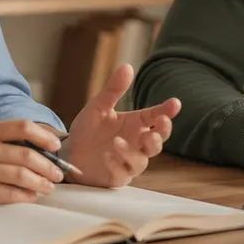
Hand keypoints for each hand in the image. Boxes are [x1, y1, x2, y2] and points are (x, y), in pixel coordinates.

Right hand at [0, 119, 65, 207]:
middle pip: (27, 154)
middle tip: (59, 174)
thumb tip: (31, 144)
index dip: (45, 137)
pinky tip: (32, 197)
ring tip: (49, 187)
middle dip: (49, 165)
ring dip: (41, 182)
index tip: (57, 146)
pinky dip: (24, 196)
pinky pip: (8, 193)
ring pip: (21, 175)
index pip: (23, 127)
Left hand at [60, 64, 181, 187]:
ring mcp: (128, 161)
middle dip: (161, 134)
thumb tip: (128, 66)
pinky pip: (123, 173)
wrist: (69, 153)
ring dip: (132, 151)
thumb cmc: (88, 130)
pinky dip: (117, 164)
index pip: (156, 117)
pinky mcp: (118, 176)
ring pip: (142, 160)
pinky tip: (108, 156)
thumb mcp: (98, 106)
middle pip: (158, 141)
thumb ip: (113, 90)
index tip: (175, 103)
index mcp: (135, 124)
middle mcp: (136, 143)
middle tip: (159, 124)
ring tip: (117, 142)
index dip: (167, 110)